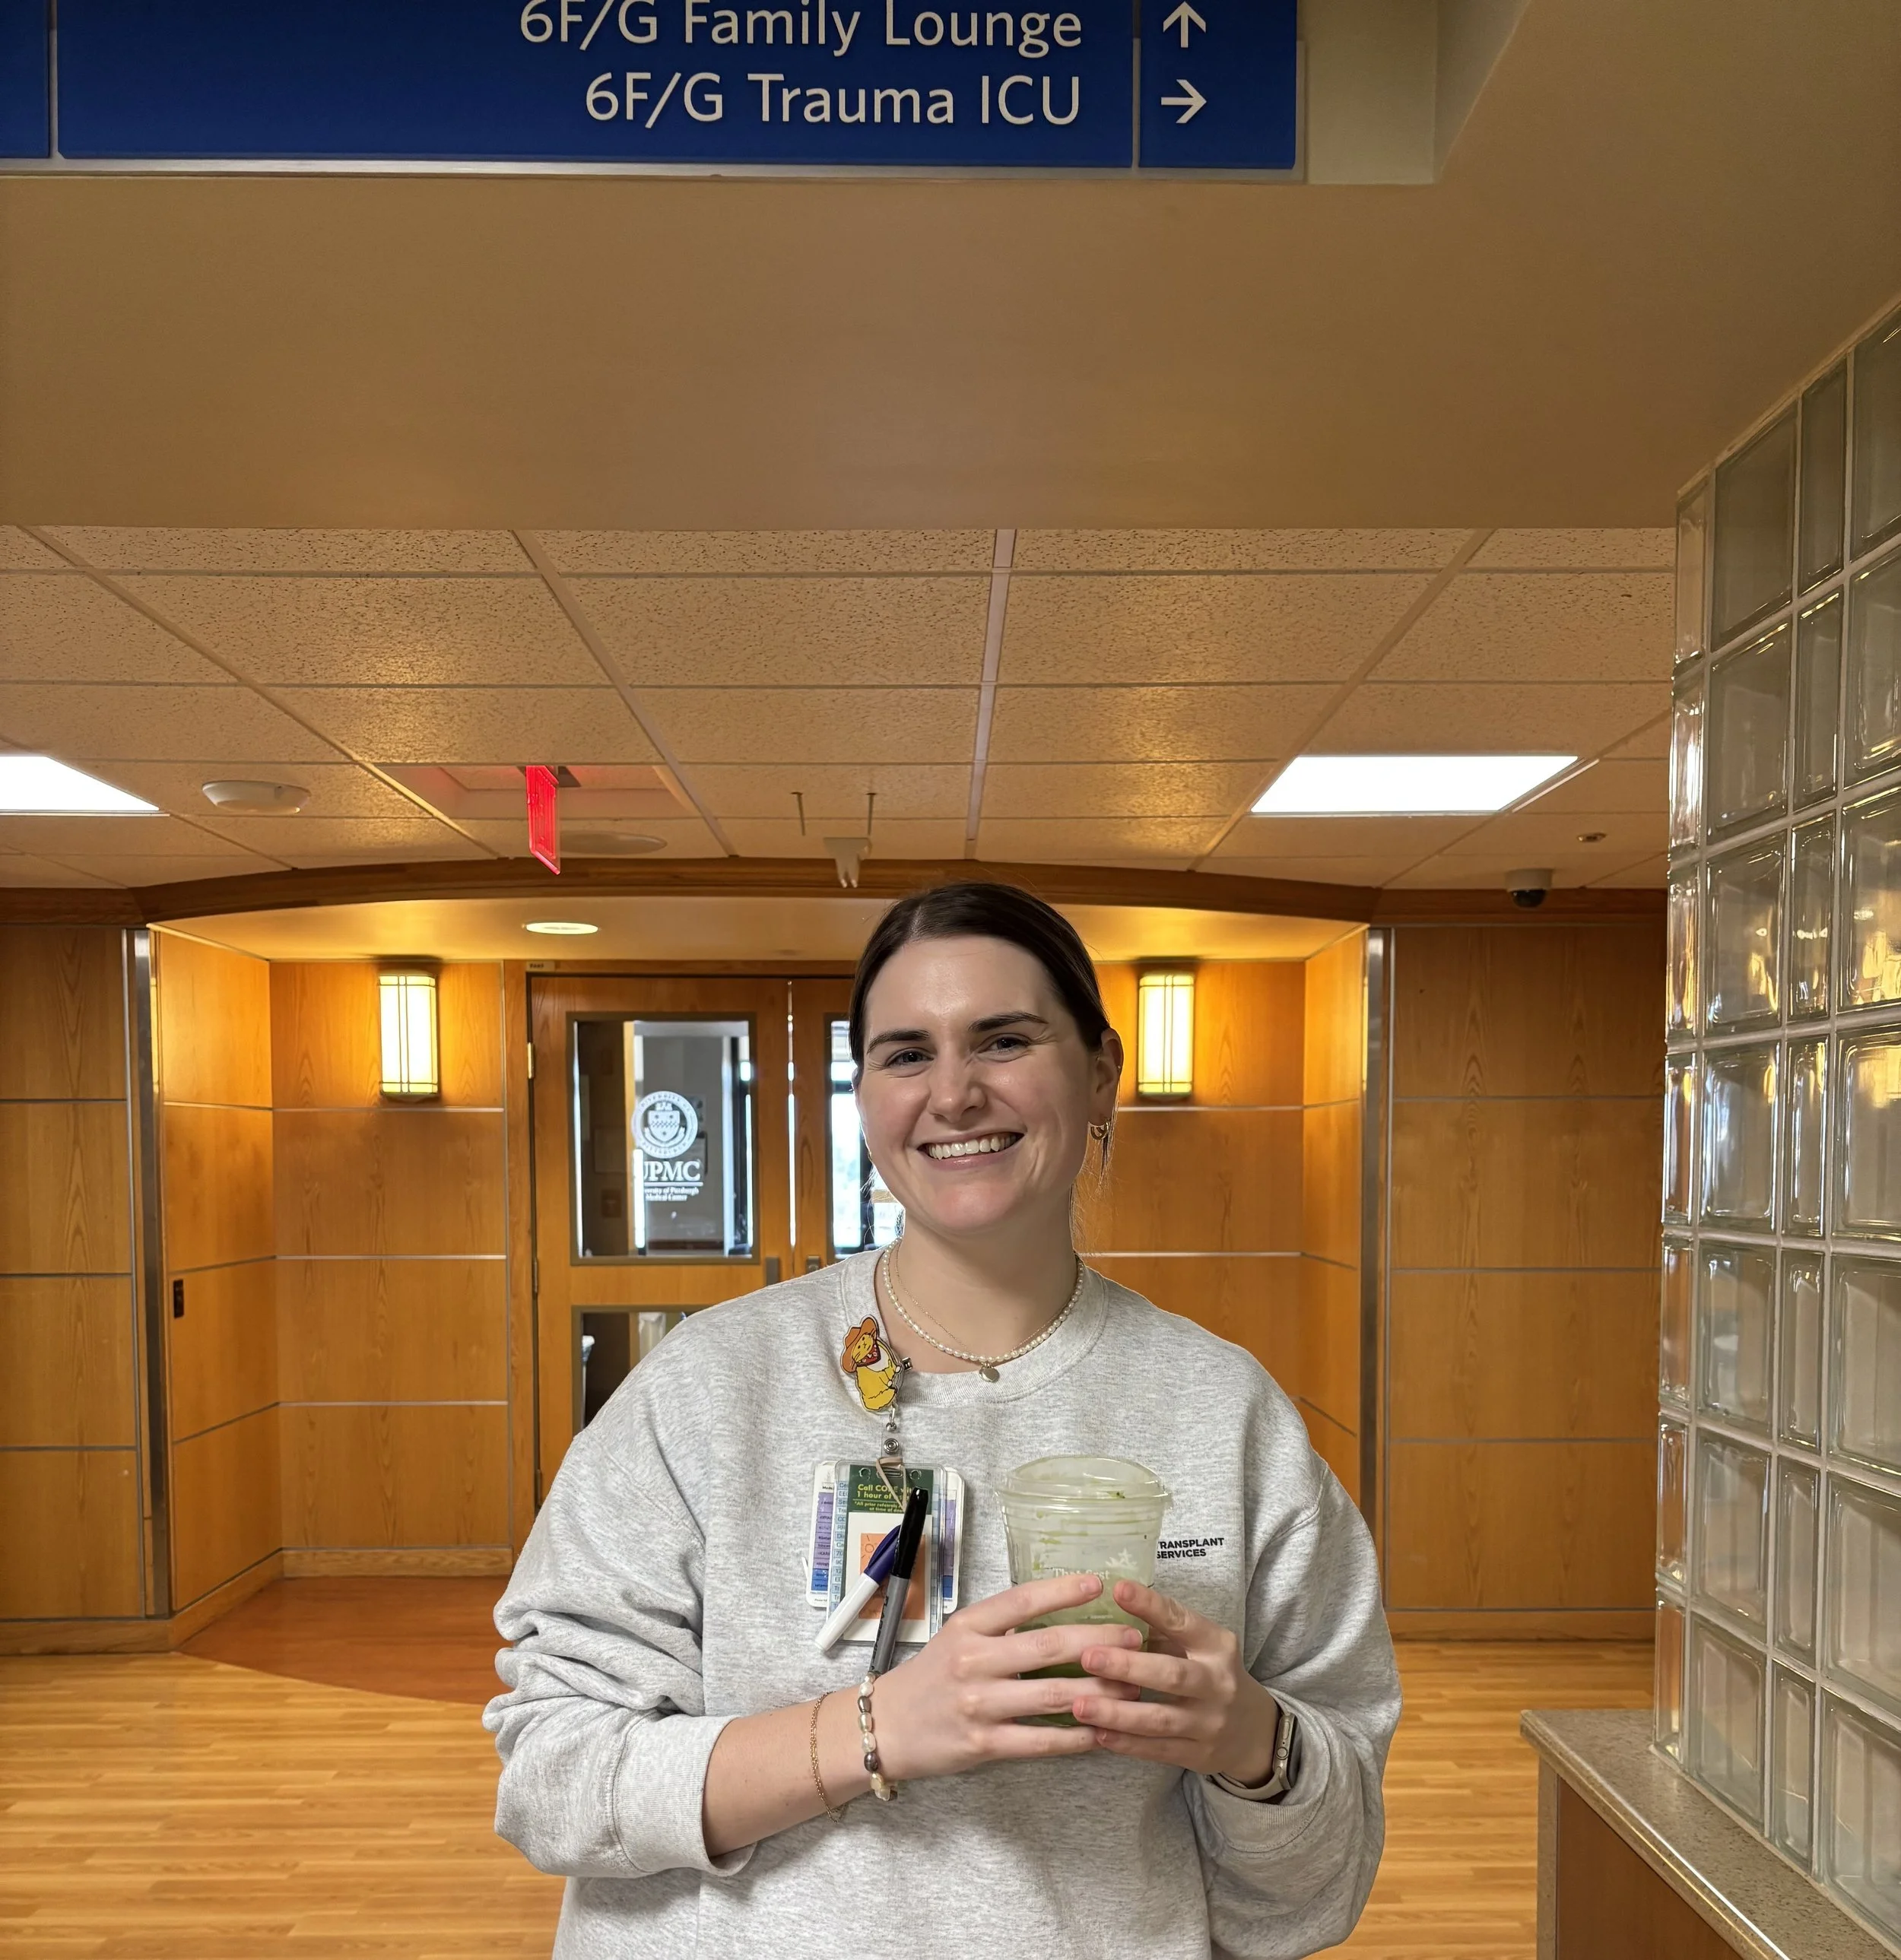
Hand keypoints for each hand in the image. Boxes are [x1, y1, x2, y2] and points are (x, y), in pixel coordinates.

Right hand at [869, 1573, 1143, 1781]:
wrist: (886, 1727)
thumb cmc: (930, 1676)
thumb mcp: (958, 1637)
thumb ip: (1001, 1627)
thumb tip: (1061, 1615)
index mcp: (968, 1626)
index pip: (1021, 1601)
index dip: (1062, 1591)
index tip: (1098, 1584)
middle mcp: (973, 1661)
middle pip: (1047, 1647)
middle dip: (1098, 1641)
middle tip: (1136, 1638)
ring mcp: (979, 1704)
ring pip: (1053, 1696)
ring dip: (1099, 1690)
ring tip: (1133, 1686)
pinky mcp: (984, 1744)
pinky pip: (1041, 1740)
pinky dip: (1076, 1737)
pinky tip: (1103, 1732)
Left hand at [1072, 1580, 1279, 1783]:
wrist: (1252, 1731)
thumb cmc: (1210, 1673)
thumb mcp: (1201, 1646)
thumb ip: (1165, 1629)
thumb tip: (1111, 1603)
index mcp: (1217, 1646)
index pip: (1183, 1622)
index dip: (1152, 1606)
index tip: (1119, 1589)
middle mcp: (1218, 1683)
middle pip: (1172, 1675)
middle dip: (1127, 1666)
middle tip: (1087, 1656)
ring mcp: (1210, 1723)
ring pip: (1160, 1719)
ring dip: (1118, 1713)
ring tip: (1080, 1705)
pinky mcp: (1199, 1754)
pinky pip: (1158, 1750)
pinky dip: (1127, 1743)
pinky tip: (1098, 1734)